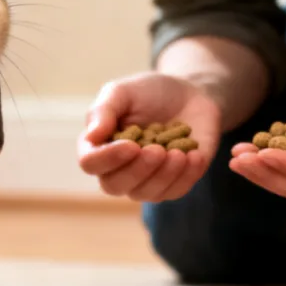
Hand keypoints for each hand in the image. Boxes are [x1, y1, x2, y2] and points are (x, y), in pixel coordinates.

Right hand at [77, 72, 220, 202]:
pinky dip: (185, 177)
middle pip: (114, 185)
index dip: (108, 158)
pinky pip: (175, 191)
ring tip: (179, 153)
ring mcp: (145, 180)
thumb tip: (91, 136)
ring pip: (145, 193)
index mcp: (99, 145)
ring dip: (163, 175)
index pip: (90, 163)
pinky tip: (194, 156)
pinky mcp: (173, 183)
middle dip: (137, 171)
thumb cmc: (148, 92)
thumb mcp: (122, 91)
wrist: (188, 95)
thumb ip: (103, 110)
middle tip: (158, 150)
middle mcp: (117, 168)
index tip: (131, 145)